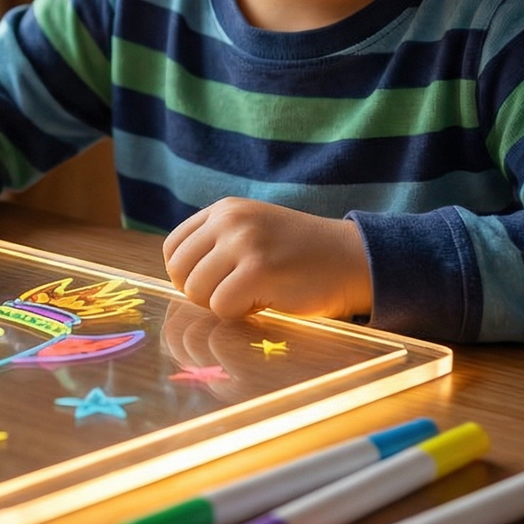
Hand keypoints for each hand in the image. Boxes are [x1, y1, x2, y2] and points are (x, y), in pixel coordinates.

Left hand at [162, 197, 371, 321]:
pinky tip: (267, 300)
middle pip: (180, 272)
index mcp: (224, 210)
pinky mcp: (259, 271)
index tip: (214, 282)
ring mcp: (244, 243)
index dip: (187, 274)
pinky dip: (240, 313)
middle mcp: (230, 221)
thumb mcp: (252, 231)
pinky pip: (221, 307)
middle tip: (236, 292)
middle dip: (202, 292)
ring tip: (255, 293)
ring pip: (196, 292)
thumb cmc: (298, 254)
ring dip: (223, 303)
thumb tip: (177, 278)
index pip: (173, 248)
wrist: (351, 259)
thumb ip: (215, 244)